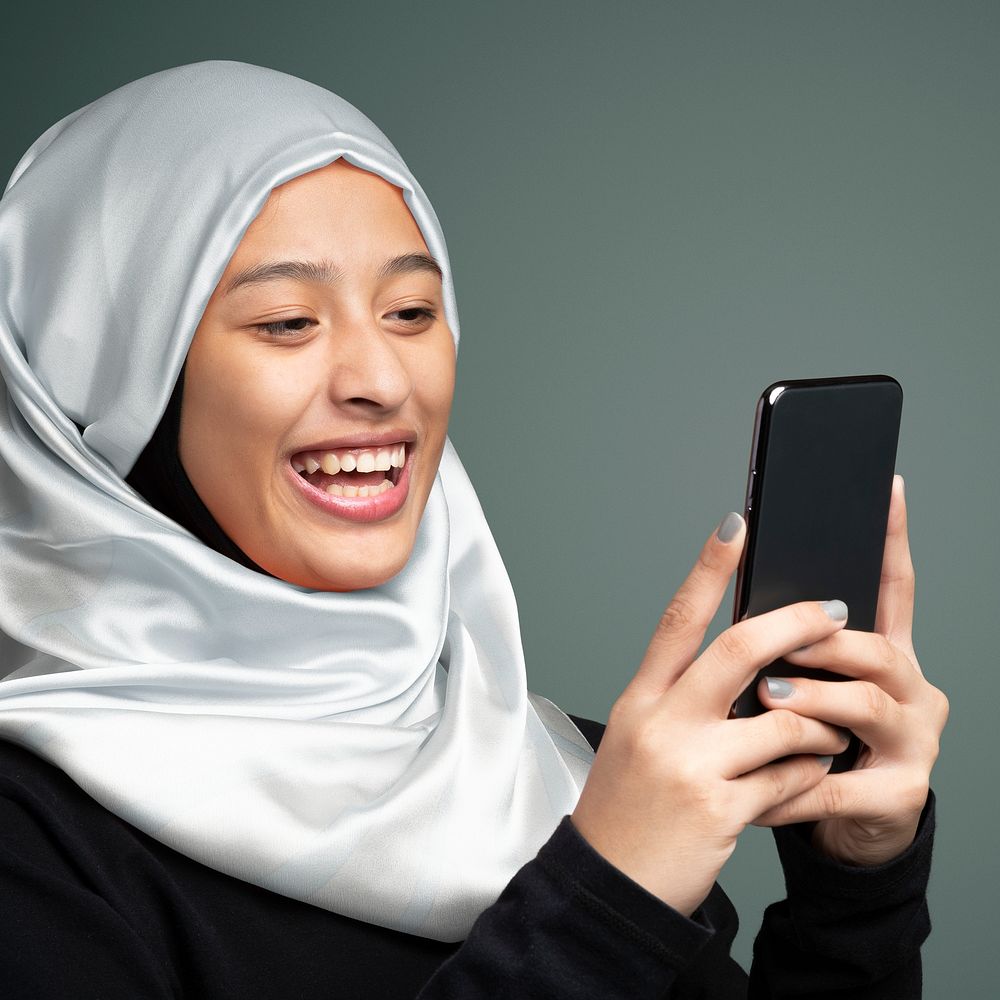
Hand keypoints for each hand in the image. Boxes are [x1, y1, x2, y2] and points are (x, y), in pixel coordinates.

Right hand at [571, 512, 853, 917]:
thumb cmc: (626, 808)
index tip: (737, 525)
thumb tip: (748, 664)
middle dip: (796, 623)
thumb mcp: (639, 739)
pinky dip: (809, 775)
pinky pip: (791, 778)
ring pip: (783, 717)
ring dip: (820, 722)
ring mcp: (691, 765)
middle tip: (833, 611)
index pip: (678, 618)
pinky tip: (806, 779)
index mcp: (641, 700)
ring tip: (827, 731)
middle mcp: (662, 723)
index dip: (709, 567)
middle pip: (740, 649)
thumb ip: (683, 700)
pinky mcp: (722, 809)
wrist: (610, 883)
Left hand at [753, 475, 948, 865]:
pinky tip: (757, 787)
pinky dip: (792, 782)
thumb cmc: (816, 745)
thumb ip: (792, 648)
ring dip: (809, 700)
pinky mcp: (900, 793)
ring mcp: (913, 741)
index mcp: (886, 656)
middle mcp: (911, 690)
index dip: (891, 540)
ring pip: (866, 705)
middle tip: (779, 641)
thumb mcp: (809, 690)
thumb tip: (746, 594)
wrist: (849, 830)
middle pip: (877, 649)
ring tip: (766, 699)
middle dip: (824, 641)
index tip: (887, 487)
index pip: (894, 588)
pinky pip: (840, 783)